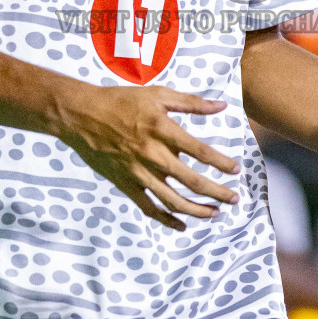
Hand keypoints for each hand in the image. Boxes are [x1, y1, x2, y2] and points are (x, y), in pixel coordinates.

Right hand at [54, 84, 241, 230]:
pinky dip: (166, 219)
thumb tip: (221, 106)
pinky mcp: (126, 184)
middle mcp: (153, 155)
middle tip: (234, 198)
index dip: (222, 163)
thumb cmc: (121, 101)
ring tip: (215, 213)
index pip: (201, 152)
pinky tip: (182, 224)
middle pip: (192, 181)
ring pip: (173, 200)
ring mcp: (138, 173)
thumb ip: (191, 103)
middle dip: (217, 193)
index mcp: (163, 130)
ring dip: (197, 210)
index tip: (236, 170)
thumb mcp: (157, 95)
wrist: (81, 115)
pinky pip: (149, 207)